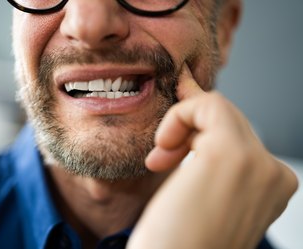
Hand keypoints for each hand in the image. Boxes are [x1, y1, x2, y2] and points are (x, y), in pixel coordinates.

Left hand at [127, 65, 297, 248]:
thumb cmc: (178, 243)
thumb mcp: (201, 194)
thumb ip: (207, 153)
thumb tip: (195, 107)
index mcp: (270, 188)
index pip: (239, 136)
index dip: (203, 125)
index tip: (181, 121)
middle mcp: (273, 176)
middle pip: (228, 123)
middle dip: (188, 131)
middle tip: (160, 155)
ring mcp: (258, 164)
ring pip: (218, 110)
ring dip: (180, 128)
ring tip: (159, 160)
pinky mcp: (231, 154)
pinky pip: (208, 106)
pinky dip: (179, 117)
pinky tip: (163, 147)